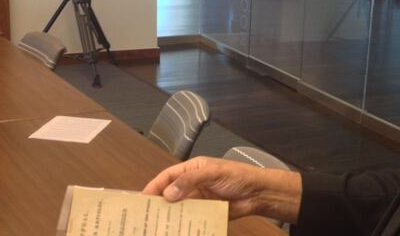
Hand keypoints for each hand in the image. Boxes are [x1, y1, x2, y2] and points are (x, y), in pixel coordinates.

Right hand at [142, 156, 302, 222]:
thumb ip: (191, 181)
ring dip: (169, 217)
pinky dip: (183, 225)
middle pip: (170, 194)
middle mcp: (193, 184)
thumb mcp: (213, 173)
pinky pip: (190, 219)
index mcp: (193, 170)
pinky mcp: (206, 212)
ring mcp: (199, 199)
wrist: (258, 193)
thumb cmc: (238, 176)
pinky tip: (176, 231)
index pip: (168, 177)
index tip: (141, 199)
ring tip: (157, 227)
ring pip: (178, 209)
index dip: (154, 187)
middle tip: (145, 217)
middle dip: (158, 204)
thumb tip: (168, 193)